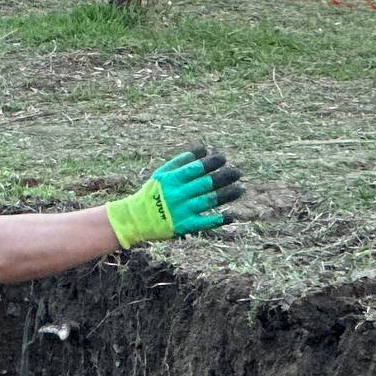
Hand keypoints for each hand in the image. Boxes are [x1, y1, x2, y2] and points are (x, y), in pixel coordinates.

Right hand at [104, 147, 245, 247]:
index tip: (223, 159)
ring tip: (240, 190)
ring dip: (226, 195)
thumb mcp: (162, 174)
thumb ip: (182, 162)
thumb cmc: (151, 194)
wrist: (135, 219)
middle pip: (205, 184)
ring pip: (208, 201)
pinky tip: (231, 216)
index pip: (195, 169)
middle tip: (237, 172)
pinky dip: (218, 220)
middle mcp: (177, 195)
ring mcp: (182, 211)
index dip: (211, 163)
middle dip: (223, 177)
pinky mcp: (184, 226)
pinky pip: (204, 222)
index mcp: (171, 180)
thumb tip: (203, 149)